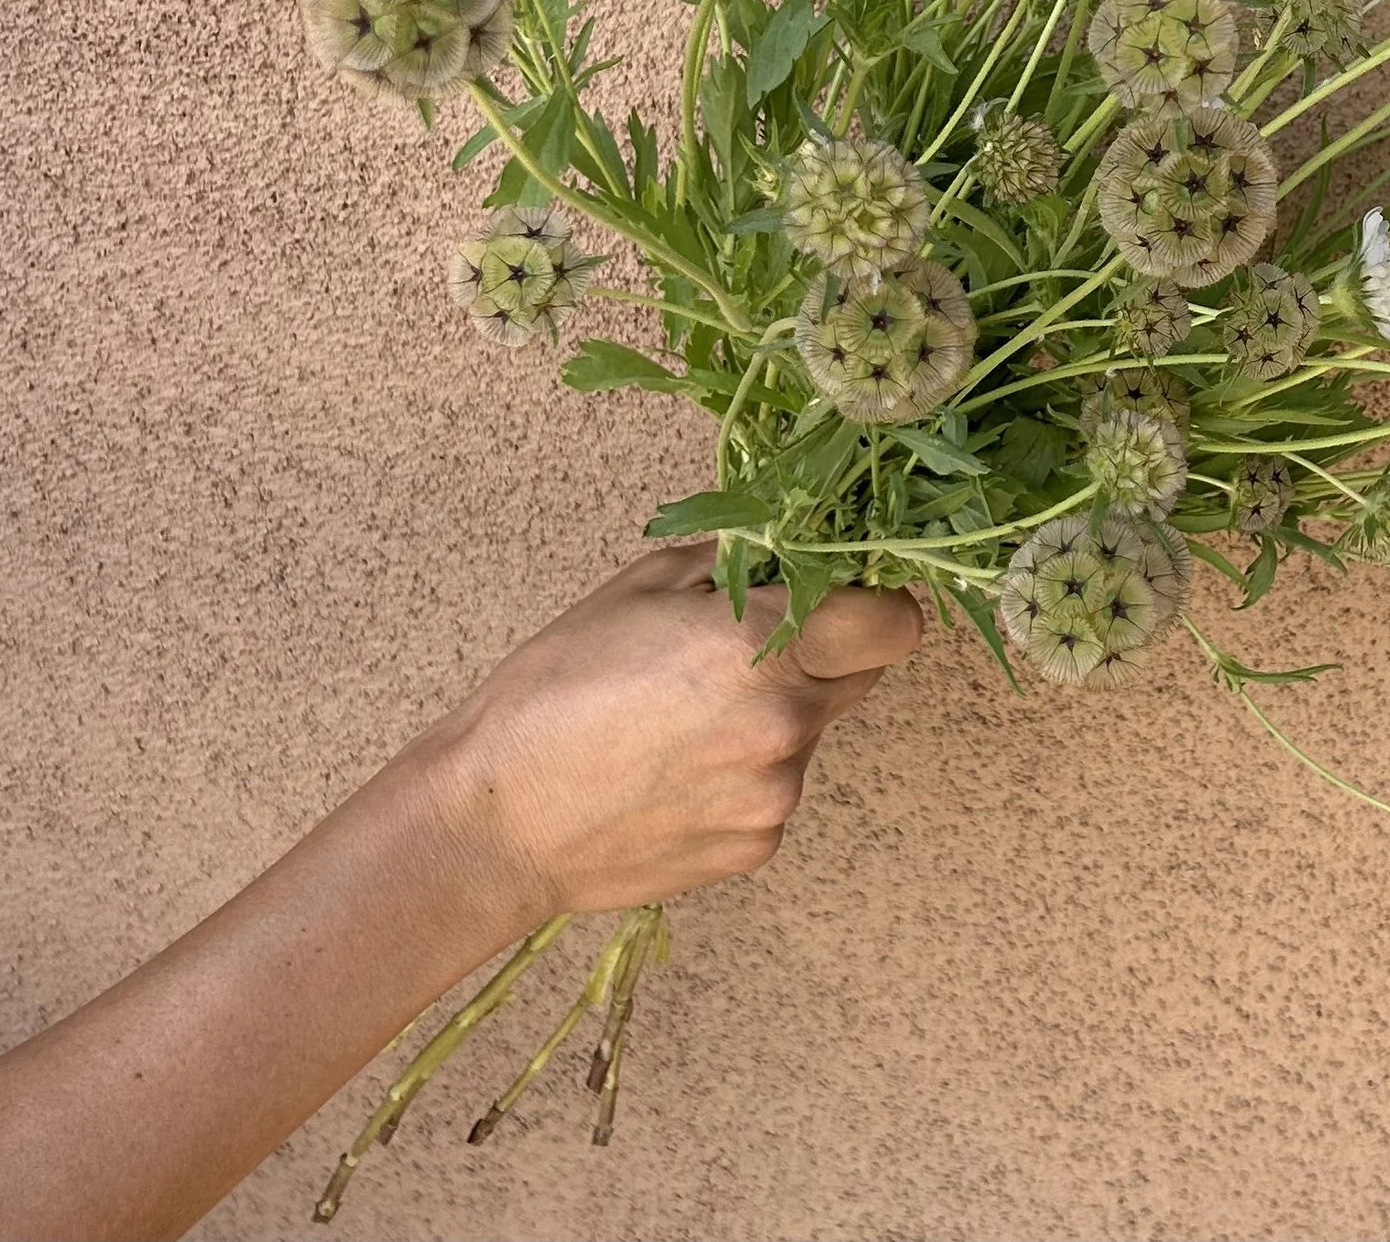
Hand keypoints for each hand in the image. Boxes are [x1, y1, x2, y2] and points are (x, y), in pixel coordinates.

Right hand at [396, 544, 922, 930]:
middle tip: (747, 648)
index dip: (876, 603)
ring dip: (777, 715)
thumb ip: (735, 559)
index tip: (842, 594)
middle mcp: (784, 724)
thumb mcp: (641, 587)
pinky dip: (746, 773)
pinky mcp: (757, 847)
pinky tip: (676, 771)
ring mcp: (775, 795)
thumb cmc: (554, 689)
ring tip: (687, 719)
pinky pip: (776, 788)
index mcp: (759, 646)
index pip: (894, 623)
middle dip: (825, 650)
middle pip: (862, 672)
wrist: (495, 821)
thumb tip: (791, 542)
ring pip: (813, 731)